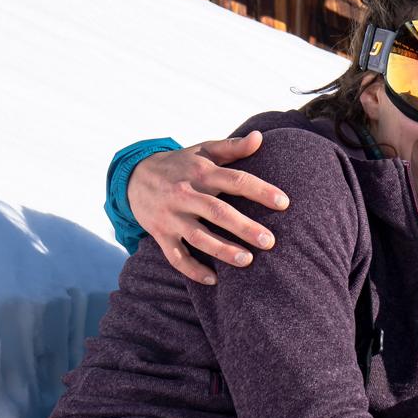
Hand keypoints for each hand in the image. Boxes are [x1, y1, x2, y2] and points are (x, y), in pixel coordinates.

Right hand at [128, 131, 288, 283]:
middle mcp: (185, 194)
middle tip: (270, 242)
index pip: (235, 180)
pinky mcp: (160, 233)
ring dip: (222, 250)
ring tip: (247, 261)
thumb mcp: (203, 150)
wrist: (133, 177)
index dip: (260, 191)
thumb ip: (232, 147)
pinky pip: (175, 256)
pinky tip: (213, 280)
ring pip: (198, 236)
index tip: (284, 203)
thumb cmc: (180, 165)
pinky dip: (192, 270)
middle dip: (244, 227)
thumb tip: (259, 137)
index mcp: (201, 172)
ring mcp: (171, 216)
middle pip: (217, 212)